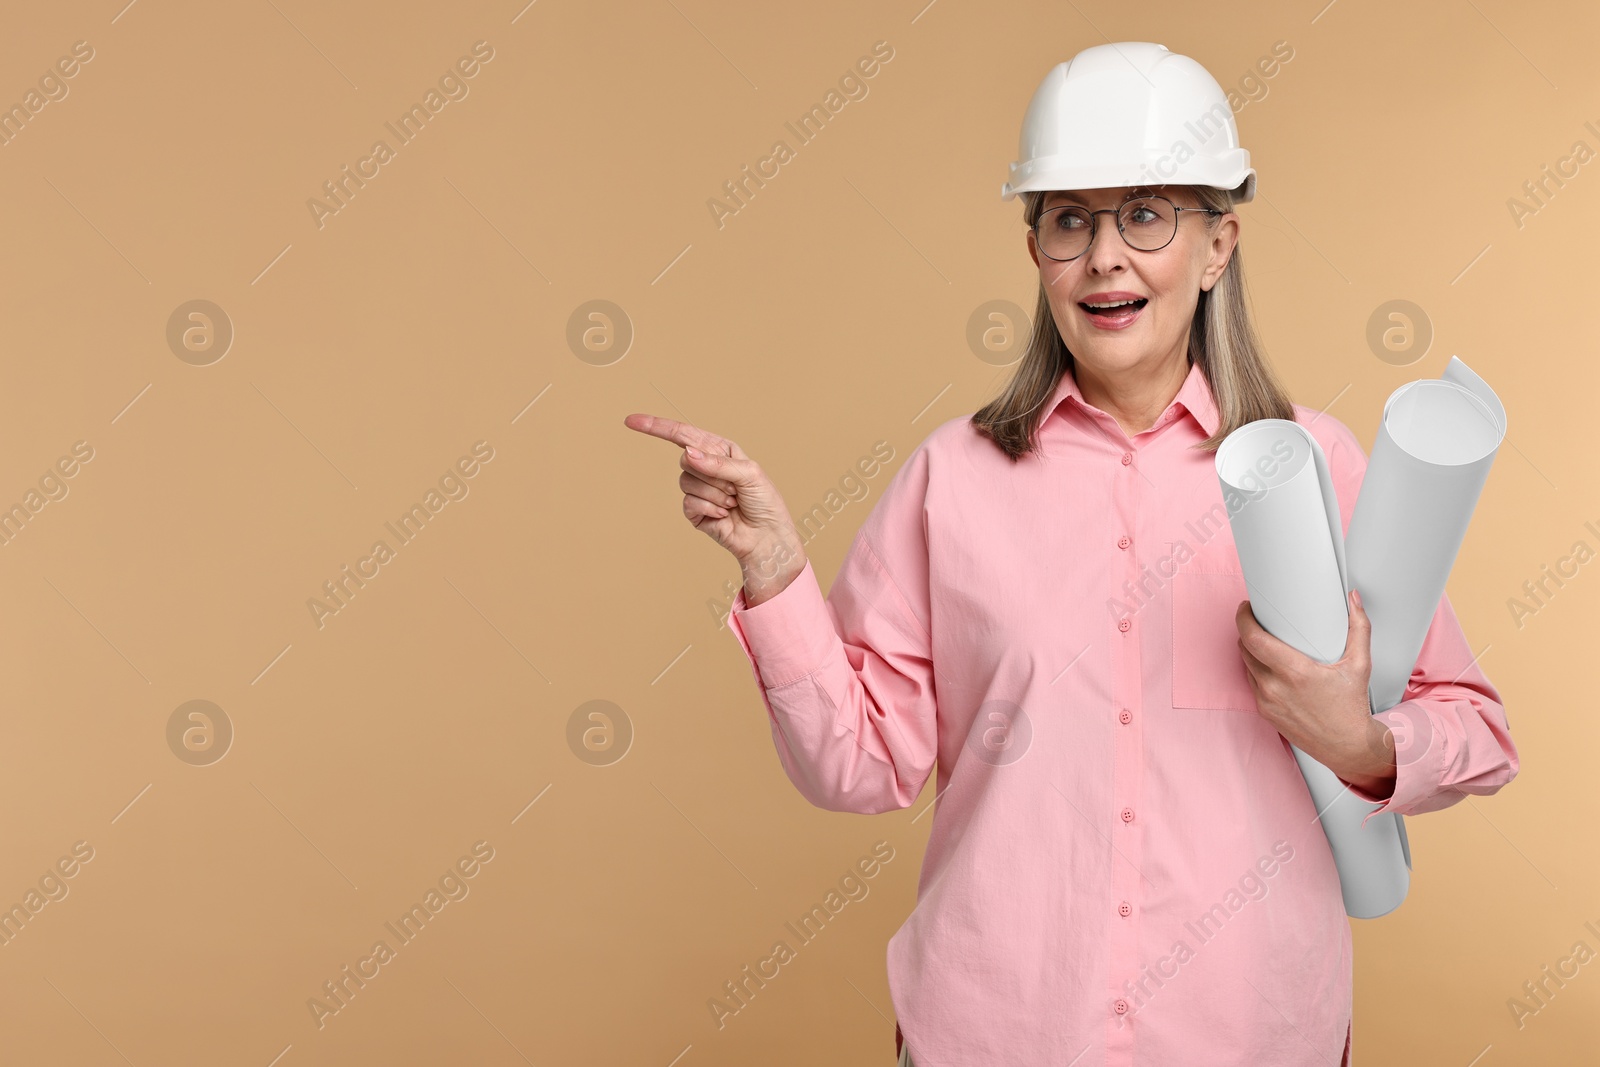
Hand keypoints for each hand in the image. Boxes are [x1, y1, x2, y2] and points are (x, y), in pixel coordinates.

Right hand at [623, 413, 806, 596]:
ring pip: (686, 482)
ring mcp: (697, 489)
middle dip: (713, 475)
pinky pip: (689, 503)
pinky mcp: (693, 511)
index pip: (683, 434)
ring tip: (731, 503)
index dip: (656, 427)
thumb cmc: (764, 501)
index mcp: (719, 450)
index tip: (632, 421)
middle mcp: (705, 467)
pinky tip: (723, 515)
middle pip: (686, 459)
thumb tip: (688, 454)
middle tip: (735, 488)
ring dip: (714, 495)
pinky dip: (709, 509)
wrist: (766, 537)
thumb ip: (718, 463)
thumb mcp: (749, 473)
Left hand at [1235, 588, 1395, 798]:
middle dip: (1247, 630)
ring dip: (1250, 650)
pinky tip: (1267, 664)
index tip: (1246, 607)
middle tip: (1258, 619)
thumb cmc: (1352, 707)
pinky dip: (1256, 670)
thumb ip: (1358, 627)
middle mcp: (1274, 688)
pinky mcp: (1264, 713)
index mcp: (1294, 672)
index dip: (1243, 618)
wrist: (1348, 747)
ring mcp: (1266, 702)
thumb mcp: (1359, 665)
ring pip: (1246, 665)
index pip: (1253, 638)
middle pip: (1244, 648)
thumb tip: (1353, 599)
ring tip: (1263, 639)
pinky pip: (1251, 683)